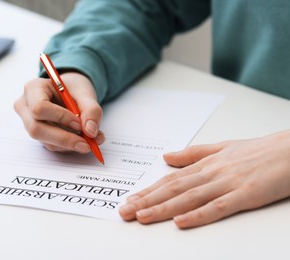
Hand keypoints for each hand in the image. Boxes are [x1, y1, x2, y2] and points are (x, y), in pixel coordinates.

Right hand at [14, 72, 104, 152]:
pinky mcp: (39, 135)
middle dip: (64, 138)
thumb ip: (91, 110)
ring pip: (46, 141)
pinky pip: (52, 146)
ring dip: (71, 144)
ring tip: (92, 140)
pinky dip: (70, 146)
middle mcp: (26, 107)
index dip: (60, 117)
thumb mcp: (85, 93)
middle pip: (36, 129)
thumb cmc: (73, 89)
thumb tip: (91, 131)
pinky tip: (84, 140)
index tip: (79, 123)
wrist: (70, 93)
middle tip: (87, 143)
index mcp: (33, 88)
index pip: (39, 107)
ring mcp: (29, 123)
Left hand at [119, 130, 289, 228]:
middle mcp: (212, 173)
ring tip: (142, 217)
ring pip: (189, 198)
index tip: (131, 199)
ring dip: (163, 208)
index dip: (148, 190)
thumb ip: (193, 154)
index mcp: (206, 164)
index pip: (171, 179)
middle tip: (125, 212)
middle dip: (147, 201)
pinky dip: (198, 215)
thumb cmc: (259, 150)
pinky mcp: (246, 195)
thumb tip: (166, 158)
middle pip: (174, 189)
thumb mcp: (222, 148)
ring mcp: (228, 184)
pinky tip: (180, 222)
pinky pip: (218, 207)